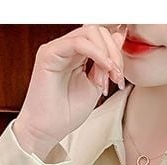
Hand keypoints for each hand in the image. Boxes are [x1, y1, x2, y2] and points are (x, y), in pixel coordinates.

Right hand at [14, 24, 127, 159]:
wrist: (47, 131)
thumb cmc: (65, 113)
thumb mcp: (95, 86)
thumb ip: (106, 64)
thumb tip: (119, 38)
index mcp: (75, 55)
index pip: (100, 37)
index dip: (115, 52)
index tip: (120, 75)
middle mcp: (65, 49)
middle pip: (97, 31)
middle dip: (114, 52)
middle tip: (116, 75)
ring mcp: (57, 49)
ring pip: (89, 32)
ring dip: (106, 53)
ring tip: (108, 77)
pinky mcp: (49, 53)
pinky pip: (78, 42)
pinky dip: (95, 52)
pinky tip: (103, 67)